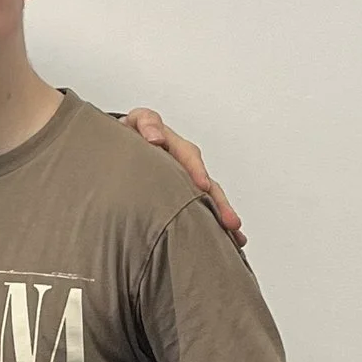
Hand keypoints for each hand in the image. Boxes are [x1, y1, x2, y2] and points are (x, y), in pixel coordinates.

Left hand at [122, 109, 243, 247]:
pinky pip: (203, 206)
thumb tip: (156, 138)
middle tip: (230, 223)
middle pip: (207, 184)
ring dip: (222, 216)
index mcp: (173, 144)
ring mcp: (187, 178)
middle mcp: (185, 163)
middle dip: (218, 203)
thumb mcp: (137, 122)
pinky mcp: (185, 192)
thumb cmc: (132, 134)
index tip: (203, 186)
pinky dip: (216, 221)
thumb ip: (146, 124)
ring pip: (208, 197)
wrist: (125, 143)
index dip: (196, 170)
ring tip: (236, 237)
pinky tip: (231, 239)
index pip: (188, 156)